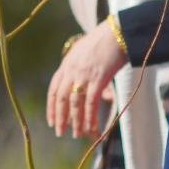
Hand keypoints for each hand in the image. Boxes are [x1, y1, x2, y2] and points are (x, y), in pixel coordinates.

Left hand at [46, 20, 126, 138]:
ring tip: (76, 135)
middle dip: (60, 118)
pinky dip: (90, 117)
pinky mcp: (98, 79)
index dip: (51, 107)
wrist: (116, 33)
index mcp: (66, 64)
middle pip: (61, 98)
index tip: (52, 121)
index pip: (53, 89)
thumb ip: (82, 70)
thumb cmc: (104, 42)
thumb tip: (90, 88)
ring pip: (75, 103)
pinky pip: (91, 103)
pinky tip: (91, 128)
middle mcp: (71, 70)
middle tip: (60, 133)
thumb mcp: (86, 54)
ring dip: (75, 121)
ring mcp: (84, 75)